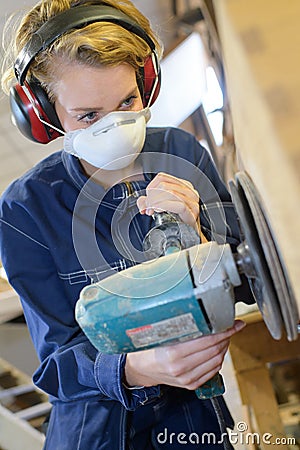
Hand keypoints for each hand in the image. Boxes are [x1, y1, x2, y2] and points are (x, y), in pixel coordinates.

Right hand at [124, 320, 245, 389]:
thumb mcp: (160, 333)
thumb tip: (201, 312)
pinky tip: (218, 349)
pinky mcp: (191, 384)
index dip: (223, 331)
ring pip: (217, 361)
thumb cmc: (148, 348)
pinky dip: (219, 359)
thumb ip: (179, 325)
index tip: (233, 324)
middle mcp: (181, 368)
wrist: (141, 369)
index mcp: (172, 353)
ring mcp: (187, 378)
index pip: (207, 341)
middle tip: (230, 327)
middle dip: (226, 337)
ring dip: (224, 347)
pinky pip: (213, 371)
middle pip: (215, 350)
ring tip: (224, 336)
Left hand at [137, 172, 199, 231]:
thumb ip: (149, 202)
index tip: (148, 200)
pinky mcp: (192, 212)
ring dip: (156, 202)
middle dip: (152, 197)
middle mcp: (189, 191)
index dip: (150, 188)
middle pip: (164, 185)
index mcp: (182, 186)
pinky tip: (159, 211)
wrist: (189, 235)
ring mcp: (192, 201)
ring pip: (170, 192)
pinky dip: (164, 206)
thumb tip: (142, 202)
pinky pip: (178, 204)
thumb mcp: (161, 207)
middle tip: (148, 209)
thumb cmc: (178, 221)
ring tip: (152, 211)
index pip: (162, 177)